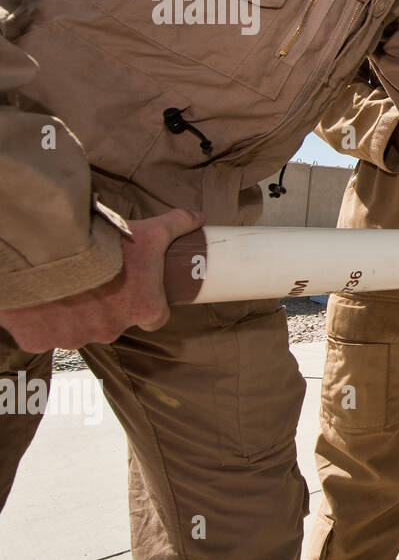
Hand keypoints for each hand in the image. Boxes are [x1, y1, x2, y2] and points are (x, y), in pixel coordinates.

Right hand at [0, 208, 205, 352]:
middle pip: (114, 322)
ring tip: (65, 284)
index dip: (147, 303)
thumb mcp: (150, 231)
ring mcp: (75, 337)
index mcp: (145, 309)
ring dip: (73, 313)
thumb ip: (177, 225)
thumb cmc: (107, 244)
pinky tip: (39, 298)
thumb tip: (199, 218)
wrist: (48, 250)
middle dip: (106, 306)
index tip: (137, 290)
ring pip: (77, 329)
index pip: (156, 317)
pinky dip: (40, 322)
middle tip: (95, 279)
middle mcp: (113, 330)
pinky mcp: (39, 340)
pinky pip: (41, 335)